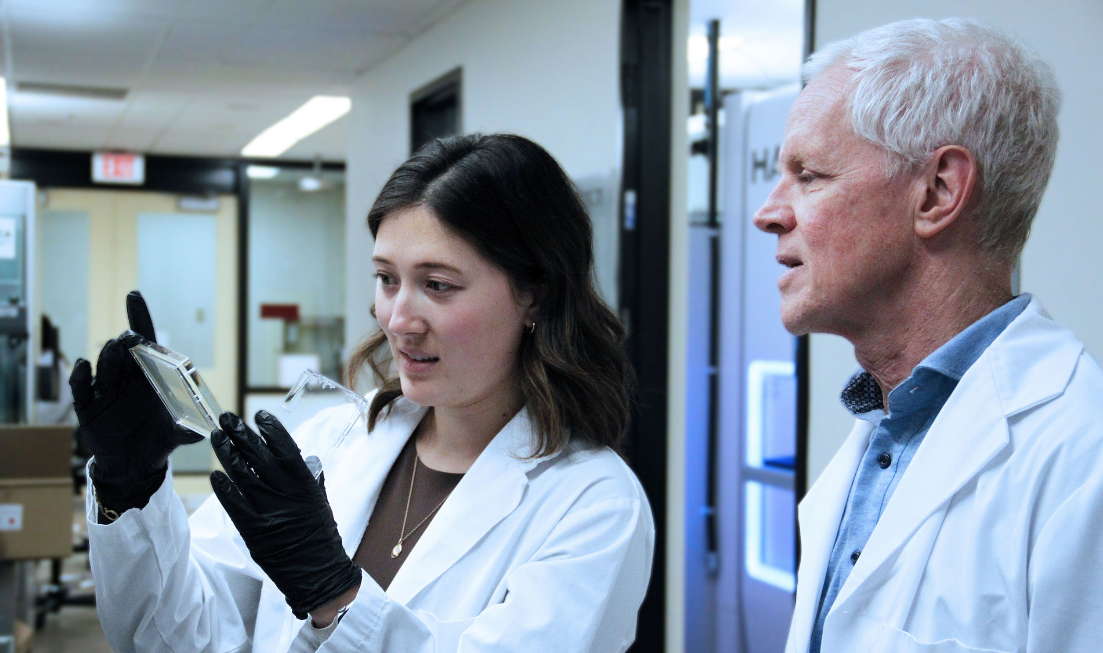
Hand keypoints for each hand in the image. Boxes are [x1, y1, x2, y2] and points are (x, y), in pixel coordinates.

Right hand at [69, 291, 201, 511]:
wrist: (135, 464)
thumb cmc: (158, 439)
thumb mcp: (177, 433)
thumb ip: (190, 428)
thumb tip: (210, 428)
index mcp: (149, 374)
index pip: (144, 339)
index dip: (139, 316)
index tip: (133, 295)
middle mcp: (126, 376)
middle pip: (123, 350)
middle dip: (127, 342)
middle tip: (132, 339)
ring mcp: (105, 390)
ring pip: (104, 365)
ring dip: (109, 356)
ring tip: (115, 349)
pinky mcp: (88, 406)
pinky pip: (81, 387)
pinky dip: (80, 376)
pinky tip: (83, 366)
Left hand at [210, 411, 360, 619]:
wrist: (319, 575)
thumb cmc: (322, 536)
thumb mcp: (321, 502)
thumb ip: (312, 478)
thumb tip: (304, 456)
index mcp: (306, 485)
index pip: (286, 449)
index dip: (271, 430)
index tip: (259, 415)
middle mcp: (287, 495)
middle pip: (259, 457)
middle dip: (241, 434)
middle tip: (226, 418)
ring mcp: (269, 513)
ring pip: (243, 476)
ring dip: (227, 454)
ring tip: (217, 438)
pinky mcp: (254, 532)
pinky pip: (235, 505)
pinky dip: (224, 488)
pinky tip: (215, 474)